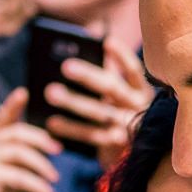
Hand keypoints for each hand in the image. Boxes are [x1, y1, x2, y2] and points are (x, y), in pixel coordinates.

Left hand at [42, 38, 154, 169]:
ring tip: (50, 92)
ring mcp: (128, 128)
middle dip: (89, 76)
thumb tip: (95, 34)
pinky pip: (91, 136)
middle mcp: (138, 108)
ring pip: (100, 112)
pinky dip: (71, 129)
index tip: (107, 42)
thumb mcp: (120, 94)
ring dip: (74, 102)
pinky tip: (51, 123)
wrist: (134, 157)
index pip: (133, 71)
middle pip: (113, 88)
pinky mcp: (115, 146)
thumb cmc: (122, 114)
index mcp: (140, 91)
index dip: (122, 56)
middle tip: (65, 66)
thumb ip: (110, 70)